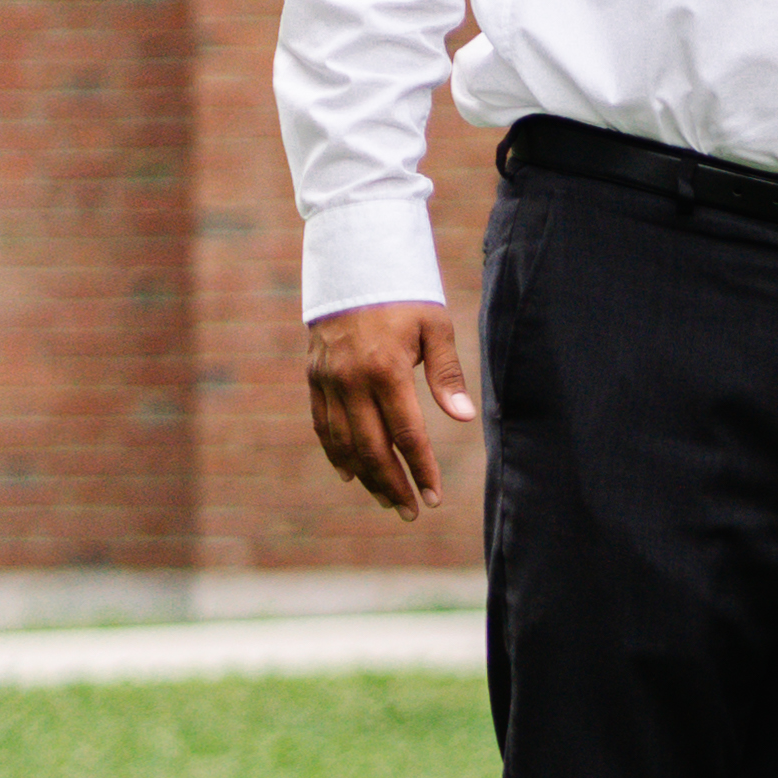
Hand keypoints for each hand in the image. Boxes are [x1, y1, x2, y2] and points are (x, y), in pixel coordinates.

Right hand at [305, 303, 472, 517]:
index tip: (433, 496)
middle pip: (371, 448)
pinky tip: (352, 474)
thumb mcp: (436, 328)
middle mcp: (350, 381)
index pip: (406, 434)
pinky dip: (335, 453)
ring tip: (386, 500)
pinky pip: (322, 425)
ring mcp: (327, 382)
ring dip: (365, 475)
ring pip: (343, 443)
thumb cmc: (405, 297)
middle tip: (410, 512)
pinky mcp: (314, 379)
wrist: (353, 266)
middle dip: (392, 484)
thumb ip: (447, 375)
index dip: (420, 468)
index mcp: (385, 371)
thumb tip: (464, 418)